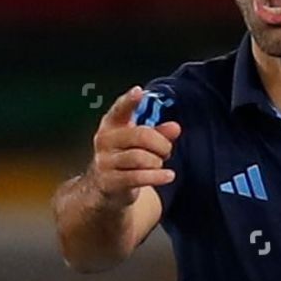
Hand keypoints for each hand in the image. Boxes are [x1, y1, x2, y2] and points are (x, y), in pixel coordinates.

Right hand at [89, 86, 181, 205]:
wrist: (104, 189)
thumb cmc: (125, 159)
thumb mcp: (140, 143)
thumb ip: (158, 133)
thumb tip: (175, 127)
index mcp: (112, 124)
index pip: (120, 109)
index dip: (129, 101)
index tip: (139, 92)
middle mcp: (105, 140)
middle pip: (141, 136)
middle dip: (161, 144)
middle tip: (166, 150)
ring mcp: (104, 161)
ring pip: (140, 158)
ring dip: (157, 162)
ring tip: (159, 165)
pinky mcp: (109, 181)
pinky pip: (138, 177)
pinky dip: (157, 176)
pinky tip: (168, 176)